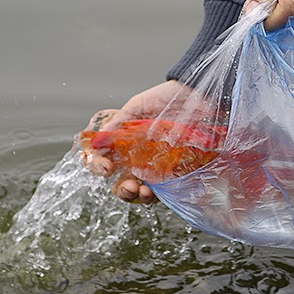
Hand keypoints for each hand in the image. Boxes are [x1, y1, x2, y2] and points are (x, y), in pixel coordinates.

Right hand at [82, 80, 188, 204]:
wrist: (196, 97)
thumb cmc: (166, 98)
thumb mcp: (137, 106)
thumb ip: (117, 122)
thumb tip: (98, 139)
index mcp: (123, 140)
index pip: (102, 157)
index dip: (97, 164)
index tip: (104, 166)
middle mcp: (136, 156)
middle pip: (117, 180)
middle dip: (117, 186)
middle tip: (124, 183)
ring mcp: (153, 166)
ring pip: (135, 189)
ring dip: (131, 194)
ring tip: (136, 189)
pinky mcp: (171, 173)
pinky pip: (157, 192)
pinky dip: (149, 196)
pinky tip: (150, 190)